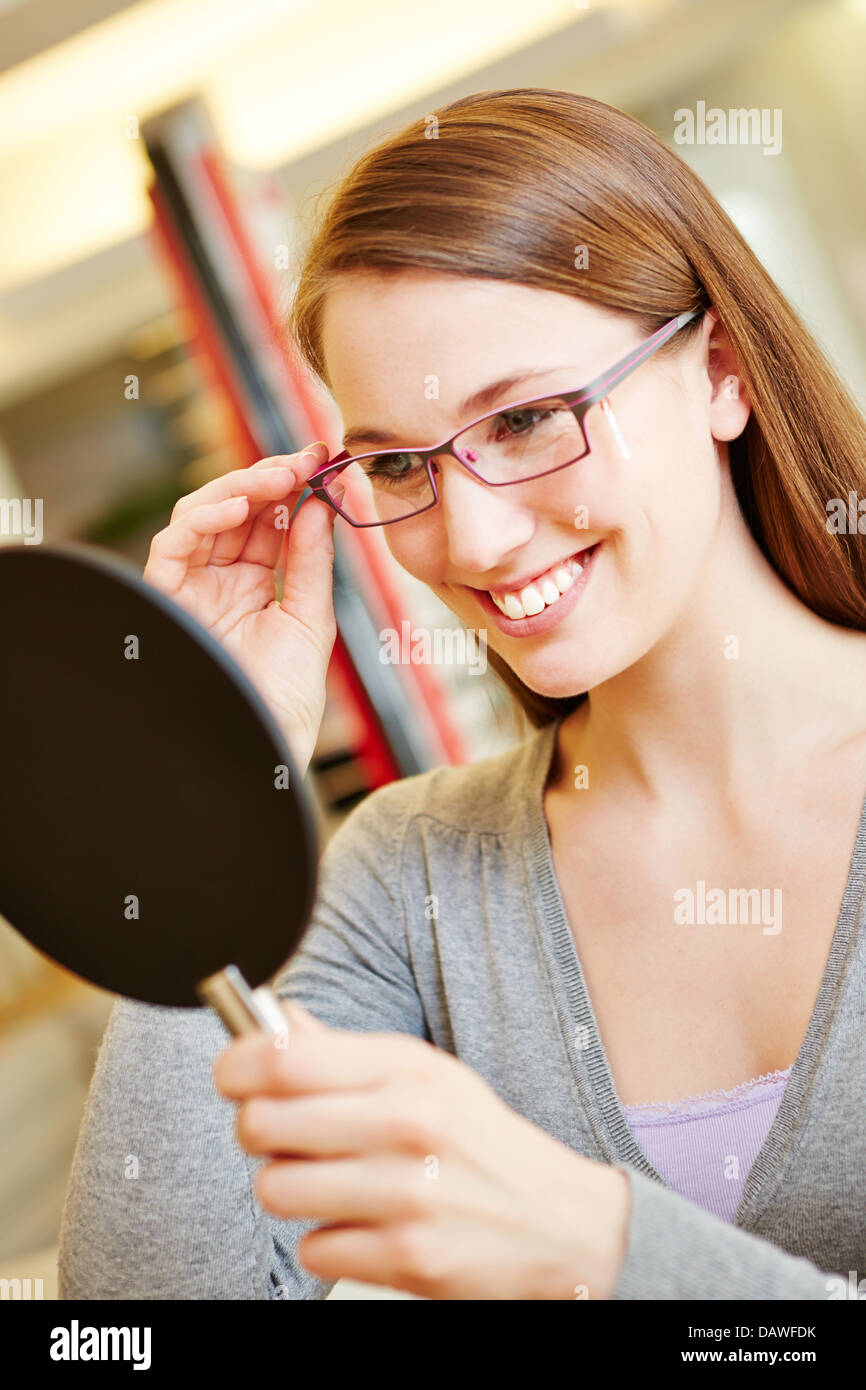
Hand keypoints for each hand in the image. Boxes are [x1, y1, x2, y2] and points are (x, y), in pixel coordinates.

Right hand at [143, 443, 336, 773]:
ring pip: (202, 516)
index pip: (270, 521)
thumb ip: (312, 560)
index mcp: (256, 586)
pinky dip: (202, 519)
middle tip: (304, 457)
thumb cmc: (286, 697)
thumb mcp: (311, 619)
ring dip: (240, 488)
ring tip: (280, 476)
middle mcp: (220, 581)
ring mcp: (192, 588)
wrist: (258, 745)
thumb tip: (318, 502)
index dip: (293, 486)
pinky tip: (240, 507)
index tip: (324, 458)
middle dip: (270, 477)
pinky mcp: (166, 600)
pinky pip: (172, 545)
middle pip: (236, 510)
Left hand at [213, 1003, 630, 1299]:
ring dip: (290, 1190)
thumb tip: (272, 1023)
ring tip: (329, 1183)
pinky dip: (328, 1241)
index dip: (236, 1065)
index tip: (233, 1074)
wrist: (563, 1224)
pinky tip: (364, 1225)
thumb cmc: (483, 1144)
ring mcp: (407, 1193)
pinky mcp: (407, 1258)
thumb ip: (345, 1052)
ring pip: (275, 1188)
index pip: (282, 1057)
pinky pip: (312, 1247)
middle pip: (261, 1123)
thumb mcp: (428, 1075)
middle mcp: (407, 1123)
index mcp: (408, 1069)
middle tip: (284, 1136)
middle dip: (259, 1132)